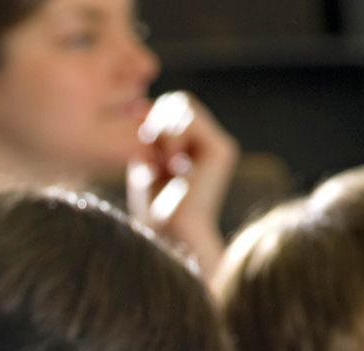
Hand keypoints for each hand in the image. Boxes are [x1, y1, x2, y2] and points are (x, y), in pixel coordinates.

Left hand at [127, 92, 238, 279]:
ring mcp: (220, 144)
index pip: (171, 107)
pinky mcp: (223, 149)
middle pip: (179, 101)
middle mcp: (212, 142)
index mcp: (195, 146)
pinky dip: (172, 136)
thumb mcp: (146, 164)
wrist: (172, 236)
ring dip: (162, 130)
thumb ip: (147, 134)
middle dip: (156, 121)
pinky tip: (172, 164)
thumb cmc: (154, 210)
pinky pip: (190, 118)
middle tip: (151, 155)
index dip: (150, 118)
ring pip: (184, 104)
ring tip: (161, 162)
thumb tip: (141, 103)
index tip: (141, 149)